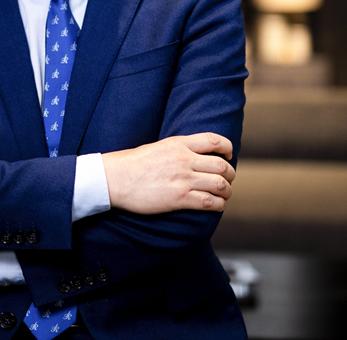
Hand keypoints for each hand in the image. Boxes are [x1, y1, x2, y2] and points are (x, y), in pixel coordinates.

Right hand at [101, 133, 235, 214]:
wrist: (115, 178)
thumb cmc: (133, 163)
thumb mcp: (158, 147)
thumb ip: (178, 149)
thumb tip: (194, 155)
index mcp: (179, 144)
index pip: (214, 140)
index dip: (227, 148)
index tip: (228, 156)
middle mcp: (185, 160)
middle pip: (222, 166)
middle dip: (230, 174)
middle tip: (228, 180)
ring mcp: (183, 179)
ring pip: (220, 185)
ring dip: (227, 191)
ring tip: (225, 194)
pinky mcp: (179, 198)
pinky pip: (209, 202)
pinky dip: (219, 205)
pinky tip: (217, 205)